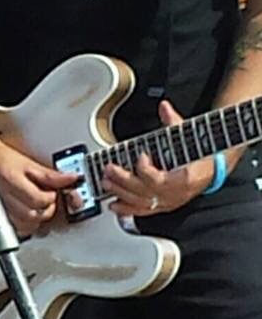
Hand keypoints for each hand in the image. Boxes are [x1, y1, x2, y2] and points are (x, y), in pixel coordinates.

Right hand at [0, 134, 80, 235]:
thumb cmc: (4, 160)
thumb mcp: (29, 163)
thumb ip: (51, 175)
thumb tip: (71, 179)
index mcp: (11, 179)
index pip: (39, 199)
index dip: (51, 196)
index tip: (52, 190)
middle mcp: (4, 196)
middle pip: (35, 215)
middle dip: (46, 207)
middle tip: (46, 196)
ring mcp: (1, 209)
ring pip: (28, 225)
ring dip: (38, 217)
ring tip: (37, 204)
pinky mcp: (1, 218)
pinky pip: (20, 230)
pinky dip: (28, 224)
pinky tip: (28, 212)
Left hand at [103, 100, 214, 216]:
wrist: (212, 168)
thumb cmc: (199, 152)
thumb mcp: (188, 135)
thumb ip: (173, 121)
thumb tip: (164, 107)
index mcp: (183, 179)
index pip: (159, 180)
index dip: (145, 170)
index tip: (140, 155)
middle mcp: (174, 195)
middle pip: (144, 192)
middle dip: (123, 180)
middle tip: (109, 169)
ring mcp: (169, 202)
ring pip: (141, 203)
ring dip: (120, 193)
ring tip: (106, 182)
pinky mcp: (164, 206)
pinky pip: (143, 211)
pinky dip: (127, 209)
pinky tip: (113, 205)